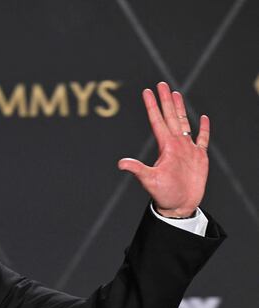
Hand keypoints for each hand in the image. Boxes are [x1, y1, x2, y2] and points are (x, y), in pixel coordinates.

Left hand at [117, 82, 209, 217]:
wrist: (179, 205)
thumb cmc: (163, 194)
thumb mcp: (149, 180)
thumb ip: (137, 170)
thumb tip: (121, 164)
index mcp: (165, 146)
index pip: (157, 121)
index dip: (152, 106)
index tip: (147, 91)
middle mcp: (175, 144)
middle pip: (170, 117)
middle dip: (166, 100)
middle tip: (161, 84)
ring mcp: (187, 149)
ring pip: (183, 123)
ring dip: (180, 109)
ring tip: (176, 94)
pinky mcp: (199, 157)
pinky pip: (203, 139)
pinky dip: (204, 129)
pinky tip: (202, 118)